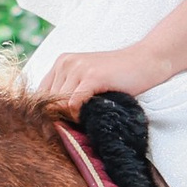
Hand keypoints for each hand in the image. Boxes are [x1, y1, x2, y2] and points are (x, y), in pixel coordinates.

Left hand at [36, 44, 164, 115]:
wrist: (147, 61)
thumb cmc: (119, 76)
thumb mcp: (88, 80)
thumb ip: (69, 93)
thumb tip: (51, 120)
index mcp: (61, 62)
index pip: (40, 93)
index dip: (46, 112)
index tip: (57, 125)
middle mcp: (65, 62)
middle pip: (48, 101)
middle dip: (59, 117)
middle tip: (76, 125)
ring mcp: (78, 68)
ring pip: (59, 104)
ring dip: (70, 117)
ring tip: (86, 118)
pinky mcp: (92, 76)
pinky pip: (73, 104)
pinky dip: (79, 115)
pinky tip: (91, 114)